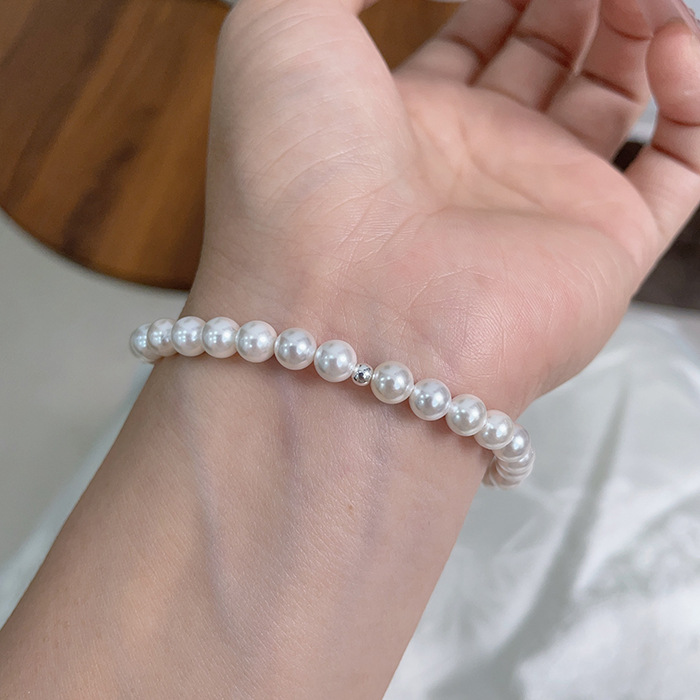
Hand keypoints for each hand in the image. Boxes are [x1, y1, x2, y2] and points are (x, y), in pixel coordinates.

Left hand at [196, 0, 699, 413]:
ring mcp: (541, 205)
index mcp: (402, 119)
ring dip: (639, 23)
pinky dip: (695, 98)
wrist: (344, 317)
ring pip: (616, 94)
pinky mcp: (606, 246)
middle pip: (548, 53)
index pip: (474, 31)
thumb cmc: (293, 179)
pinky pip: (680, 163)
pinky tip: (673, 47)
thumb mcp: (279, 33)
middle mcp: (473, 164)